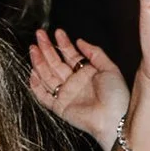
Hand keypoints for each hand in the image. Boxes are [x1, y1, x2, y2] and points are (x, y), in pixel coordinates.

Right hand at [26, 30, 128, 144]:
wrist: (113, 118)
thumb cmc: (116, 96)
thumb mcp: (110, 68)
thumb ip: (95, 53)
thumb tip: (80, 41)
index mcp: (86, 73)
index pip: (70, 55)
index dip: (63, 43)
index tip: (57, 32)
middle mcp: (74, 82)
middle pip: (55, 62)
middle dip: (46, 48)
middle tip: (39, 35)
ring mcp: (65, 94)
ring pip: (47, 75)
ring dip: (39, 61)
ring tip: (33, 48)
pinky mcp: (59, 106)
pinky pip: (43, 95)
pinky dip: (36, 85)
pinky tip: (33, 73)